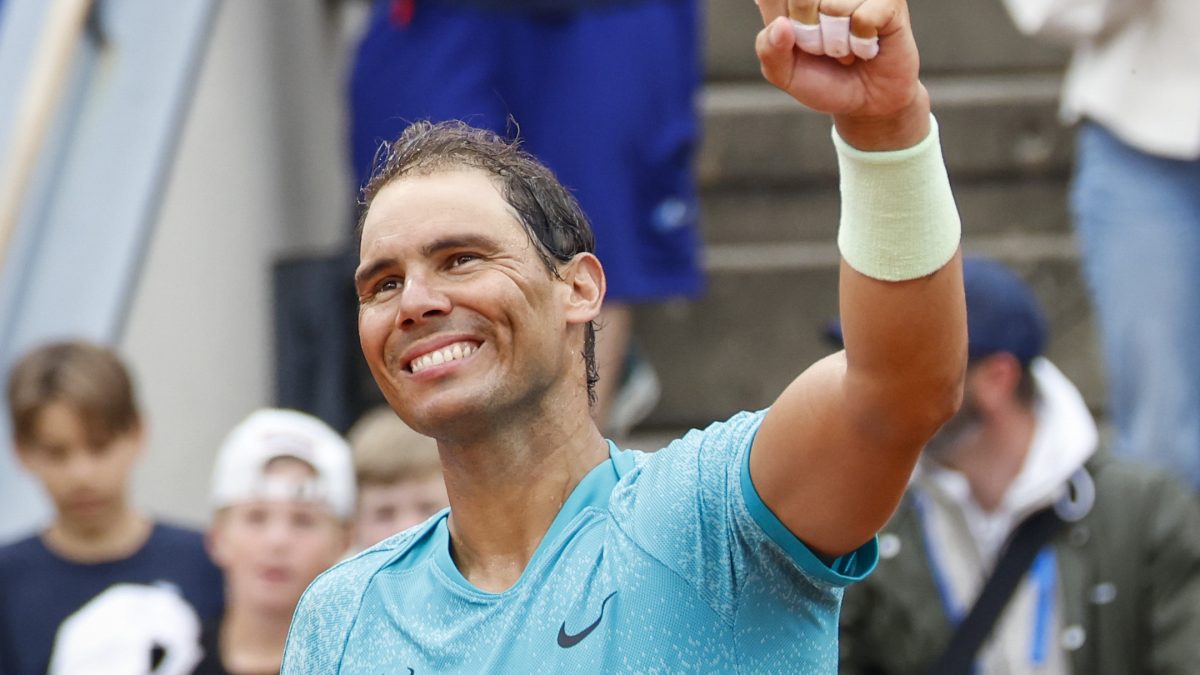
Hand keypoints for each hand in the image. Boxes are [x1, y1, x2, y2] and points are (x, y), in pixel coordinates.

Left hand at [755, 0, 928, 149]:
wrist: (866, 103)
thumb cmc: (825, 80)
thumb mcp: (785, 73)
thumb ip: (769, 50)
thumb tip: (781, 24)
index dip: (782, 26)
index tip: (795, 42)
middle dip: (809, 36)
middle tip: (823, 48)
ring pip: (833, 7)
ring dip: (837, 42)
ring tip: (847, 47)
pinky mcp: (890, 1)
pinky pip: (863, 19)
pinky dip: (861, 44)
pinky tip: (866, 47)